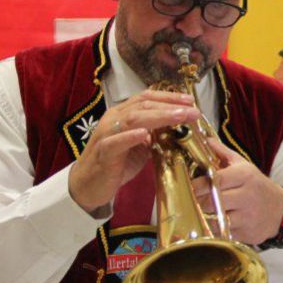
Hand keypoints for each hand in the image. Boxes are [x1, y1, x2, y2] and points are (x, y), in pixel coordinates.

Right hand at [68, 90, 199, 213]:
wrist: (89, 185)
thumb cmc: (117, 163)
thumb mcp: (141, 146)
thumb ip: (156, 134)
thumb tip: (181, 128)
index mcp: (123, 114)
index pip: (147, 98)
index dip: (169, 97)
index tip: (190, 101)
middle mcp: (114, 118)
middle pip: (143, 105)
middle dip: (171, 106)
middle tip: (193, 111)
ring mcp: (107, 133)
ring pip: (132, 118)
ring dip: (158, 116)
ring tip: (179, 117)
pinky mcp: (103, 152)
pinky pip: (116, 141)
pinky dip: (131, 136)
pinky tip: (145, 134)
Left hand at [203, 136, 282, 245]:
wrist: (281, 210)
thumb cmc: (257, 186)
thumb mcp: (245, 166)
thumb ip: (223, 153)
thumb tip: (206, 140)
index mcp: (245, 176)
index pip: (215, 180)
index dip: (198, 185)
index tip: (189, 187)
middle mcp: (247, 195)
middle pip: (212, 200)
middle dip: (199, 201)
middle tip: (192, 201)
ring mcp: (248, 216)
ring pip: (216, 219)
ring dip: (206, 217)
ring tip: (202, 213)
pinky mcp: (247, 233)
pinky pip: (224, 233)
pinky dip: (217, 229)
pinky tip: (217, 223)